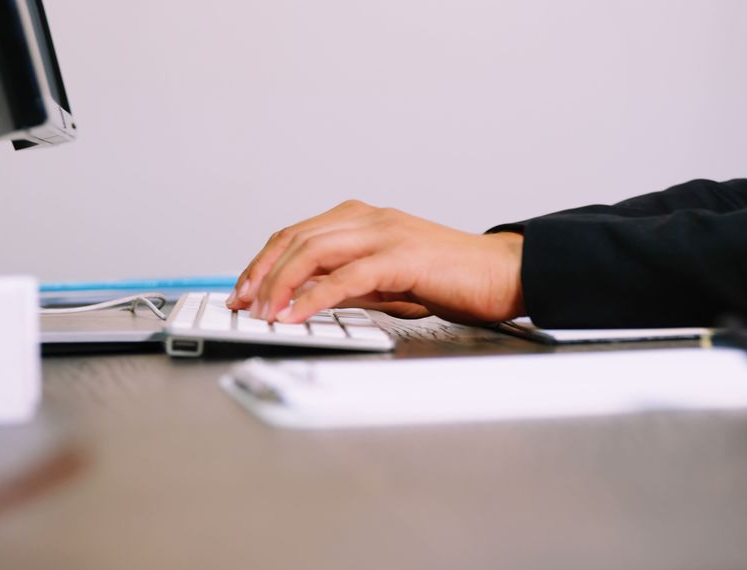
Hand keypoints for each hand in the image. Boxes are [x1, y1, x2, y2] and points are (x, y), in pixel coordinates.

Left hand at [226, 200, 525, 324]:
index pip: (298, 233)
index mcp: (366, 219)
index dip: (264, 261)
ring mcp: (386, 234)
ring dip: (280, 284)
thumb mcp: (390, 280)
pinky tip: (296, 316)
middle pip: (296, 238)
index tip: (244, 290)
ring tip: (262, 313)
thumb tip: (309, 300)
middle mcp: (371, 219)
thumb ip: (351, 283)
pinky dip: (314, 297)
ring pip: (313, 251)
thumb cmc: (454, 278)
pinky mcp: (402, 258)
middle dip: (261, 273)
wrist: (504, 274)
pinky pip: (345, 277)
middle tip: (242, 304)